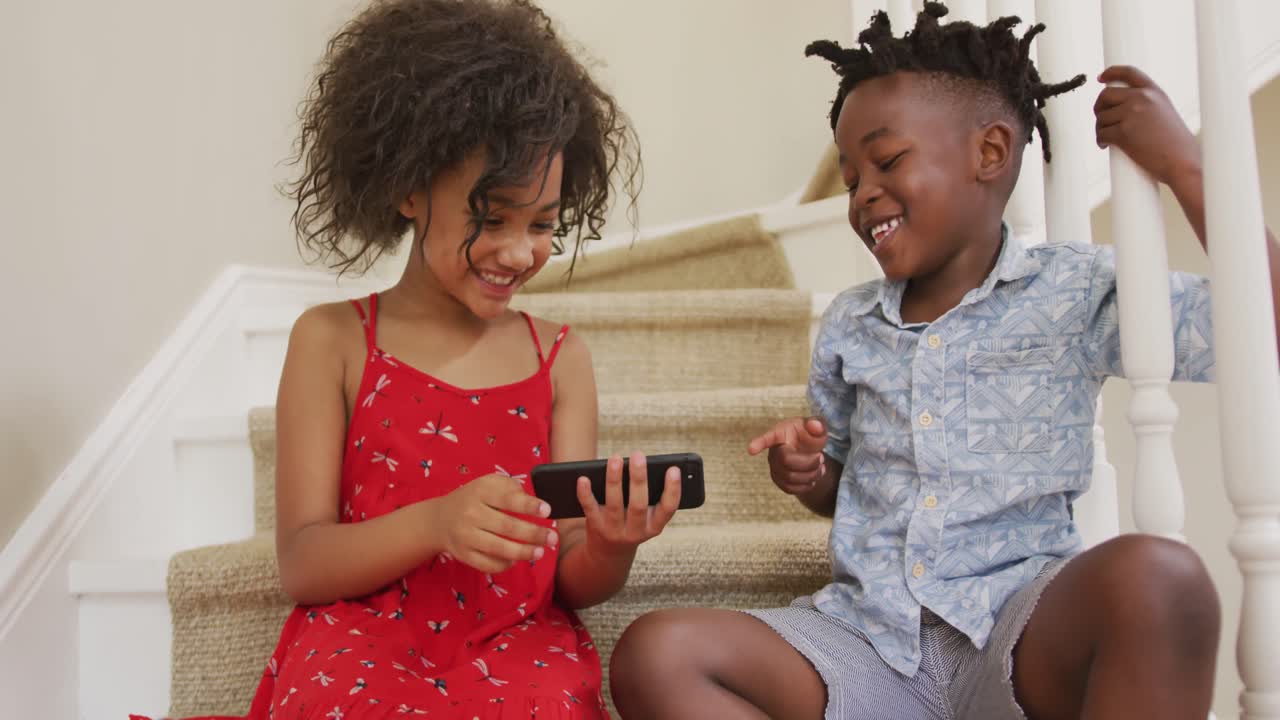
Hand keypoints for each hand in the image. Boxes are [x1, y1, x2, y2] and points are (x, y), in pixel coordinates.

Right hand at [426, 473, 554, 573]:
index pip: (508, 498)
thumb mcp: (489, 483)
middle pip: (507, 527)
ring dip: (524, 552)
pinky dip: (506, 564)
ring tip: (541, 552)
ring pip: (499, 548)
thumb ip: (512, 488)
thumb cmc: (475, 499)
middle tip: (553, 538)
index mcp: (481, 491)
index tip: (547, 511)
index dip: (529, 506)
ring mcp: (466, 535)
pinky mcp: (463, 554)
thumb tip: (535, 505)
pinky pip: (488, 564)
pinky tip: (517, 559)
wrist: (440, 519)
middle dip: (534, 534)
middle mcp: (471, 513)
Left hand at [577, 452, 680, 559]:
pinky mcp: (595, 527)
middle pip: (639, 505)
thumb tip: (640, 464)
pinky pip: (590, 508)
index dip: (673, 489)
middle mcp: (636, 531)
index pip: (668, 508)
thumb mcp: (646, 518)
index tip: (673, 469)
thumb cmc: (631, 524)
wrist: (608, 553)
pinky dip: (585, 493)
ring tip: (616, 459)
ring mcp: (614, 530)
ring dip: (614, 480)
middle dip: (639, 479)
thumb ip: (649, 496)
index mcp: (654, 526)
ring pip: (615, 504)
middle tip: (639, 455)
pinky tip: (583, 479)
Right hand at [747, 416, 828, 494]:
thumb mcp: (816, 428)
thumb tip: (815, 425)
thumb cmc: (809, 436)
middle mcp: (773, 451)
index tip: (751, 449)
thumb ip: (818, 425)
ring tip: (820, 466)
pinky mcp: (779, 481)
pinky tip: (815, 476)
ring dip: (811, 474)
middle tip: (821, 457)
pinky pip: (790, 489)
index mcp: (780, 434)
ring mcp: (774, 467)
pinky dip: (807, 485)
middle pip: (786, 461)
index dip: (759, 443)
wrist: (809, 452)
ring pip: (790, 478)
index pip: (768, 438)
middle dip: (809, 462)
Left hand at [1094, 65, 1200, 185]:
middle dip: (1099, 108)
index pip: (1129, 73)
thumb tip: (1118, 108)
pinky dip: (1100, 141)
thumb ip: (1145, 106)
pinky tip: (1106, 146)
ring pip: (1100, 117)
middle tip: (1102, 121)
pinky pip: (1101, 133)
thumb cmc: (1176, 146)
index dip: (1111, 72)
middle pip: (1105, 95)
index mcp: (1154, 92)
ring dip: (1100, 128)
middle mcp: (1142, 98)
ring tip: (1109, 139)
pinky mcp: (1123, 132)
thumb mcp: (1164, 114)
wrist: (1183, 162)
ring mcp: (1131, 113)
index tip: (1100, 78)